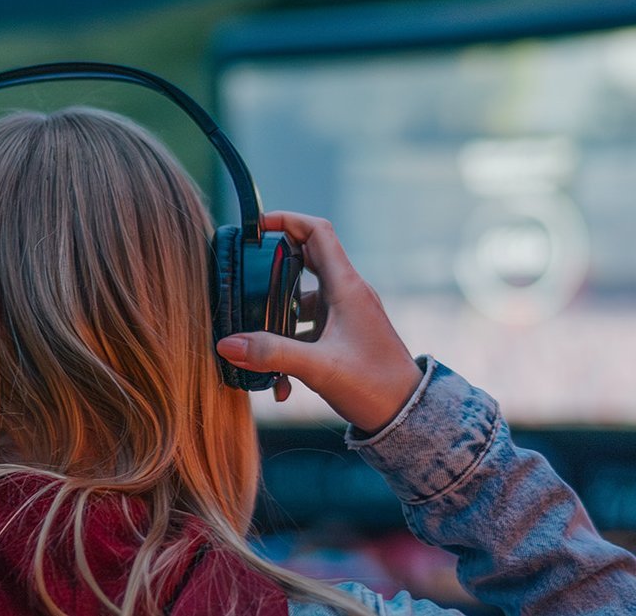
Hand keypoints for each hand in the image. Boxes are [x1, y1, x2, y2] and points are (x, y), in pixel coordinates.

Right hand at [215, 212, 421, 432]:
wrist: (407, 414)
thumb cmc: (375, 386)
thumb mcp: (319, 369)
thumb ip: (271, 354)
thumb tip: (227, 344)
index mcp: (347, 288)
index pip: (318, 232)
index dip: (287, 220)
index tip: (257, 227)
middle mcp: (348, 294)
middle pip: (305, 261)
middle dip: (271, 271)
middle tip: (244, 281)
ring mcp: (347, 314)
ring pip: (302, 301)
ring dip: (278, 322)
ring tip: (258, 350)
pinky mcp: (345, 335)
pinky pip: (310, 329)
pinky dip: (291, 346)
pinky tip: (282, 384)